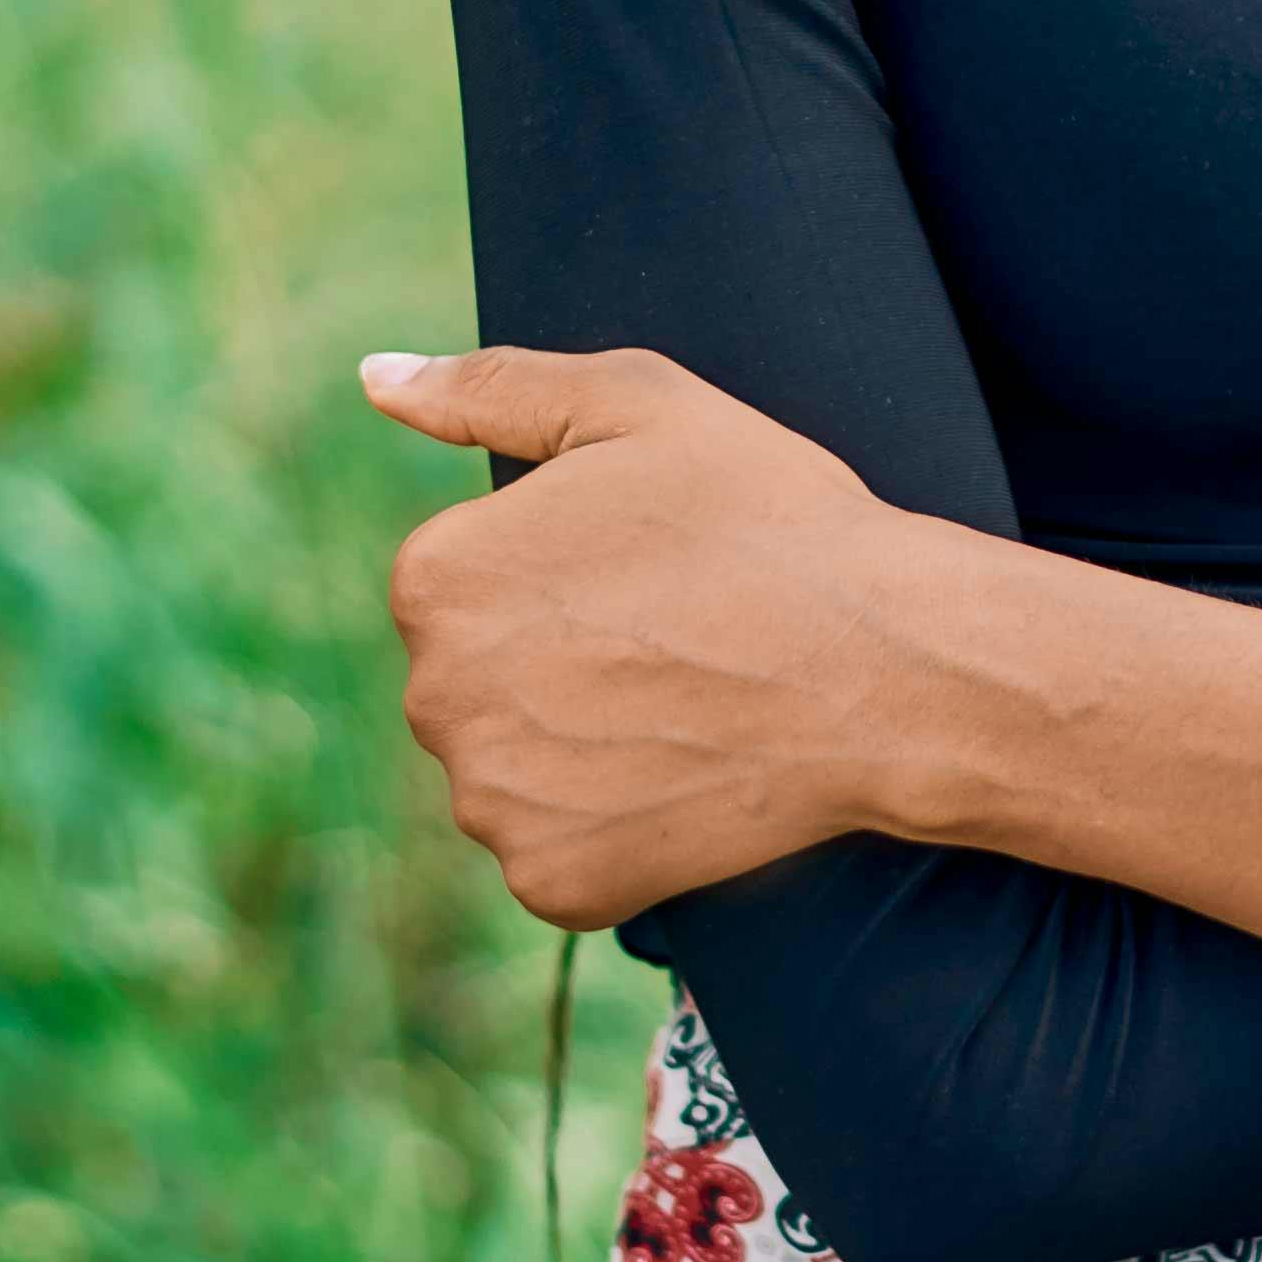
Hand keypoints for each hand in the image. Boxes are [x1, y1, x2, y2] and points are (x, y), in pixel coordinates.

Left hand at [363, 342, 920, 927]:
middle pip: (478, 681)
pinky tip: (683, 775)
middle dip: (555, 665)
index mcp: (436, 577)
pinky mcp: (551, 883)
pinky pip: (556, 851)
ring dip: (577, 749)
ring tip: (683, 708)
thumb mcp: (636, 405)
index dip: (560, 574)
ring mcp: (491, 801)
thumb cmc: (771, 521)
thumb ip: (489, 386)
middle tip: (673, 640)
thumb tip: (374, 378)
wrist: (887, 671)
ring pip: (513, 769)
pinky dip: (611, 826)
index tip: (646, 572)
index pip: (464, 584)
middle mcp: (434, 697)